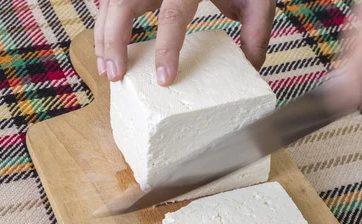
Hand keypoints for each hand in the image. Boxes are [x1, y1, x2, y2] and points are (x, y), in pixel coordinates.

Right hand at [94, 0, 275, 85]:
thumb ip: (257, 31)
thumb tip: (249, 68)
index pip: (172, 15)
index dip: (166, 48)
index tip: (164, 78)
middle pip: (124, 4)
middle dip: (114, 42)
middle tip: (116, 76)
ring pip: (111, 3)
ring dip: (104, 38)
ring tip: (107, 71)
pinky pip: (114, 2)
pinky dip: (108, 26)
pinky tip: (109, 50)